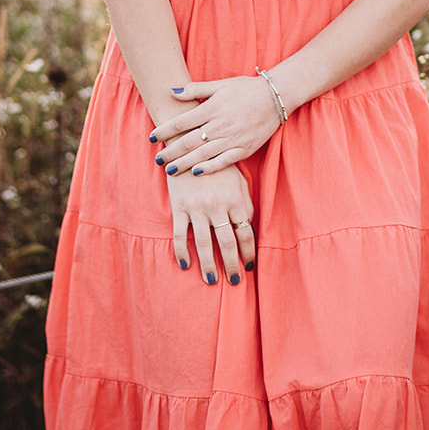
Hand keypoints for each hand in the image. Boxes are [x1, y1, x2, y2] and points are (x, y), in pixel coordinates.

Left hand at [151, 74, 280, 174]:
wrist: (276, 97)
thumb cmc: (246, 89)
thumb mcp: (220, 84)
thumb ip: (195, 89)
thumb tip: (172, 91)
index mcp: (212, 108)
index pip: (182, 122)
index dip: (164, 130)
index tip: (152, 137)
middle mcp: (220, 125)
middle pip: (189, 142)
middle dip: (170, 151)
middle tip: (157, 159)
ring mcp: (232, 139)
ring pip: (202, 155)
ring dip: (184, 163)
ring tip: (169, 170)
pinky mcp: (244, 149)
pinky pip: (223, 162)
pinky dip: (208, 168)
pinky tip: (195, 172)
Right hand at [167, 165, 255, 283]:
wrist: (191, 147)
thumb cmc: (218, 167)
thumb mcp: (238, 181)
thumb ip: (245, 204)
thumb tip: (249, 229)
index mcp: (235, 199)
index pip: (245, 233)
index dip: (248, 253)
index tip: (248, 266)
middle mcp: (217, 205)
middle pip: (226, 243)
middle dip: (231, 265)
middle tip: (234, 282)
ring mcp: (197, 207)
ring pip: (202, 243)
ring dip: (207, 265)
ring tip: (211, 280)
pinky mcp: (180, 207)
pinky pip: (179, 234)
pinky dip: (181, 251)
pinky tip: (185, 264)